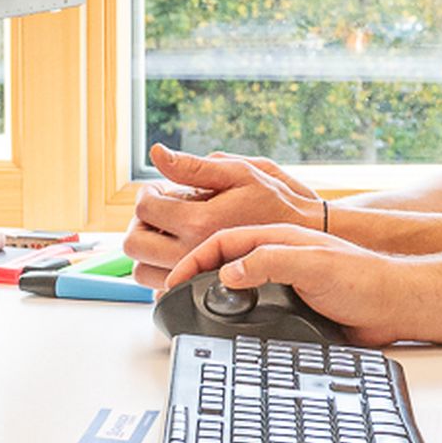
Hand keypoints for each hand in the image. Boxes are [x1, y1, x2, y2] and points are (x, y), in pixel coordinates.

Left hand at [126, 144, 319, 275]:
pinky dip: (162, 270)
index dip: (147, 194)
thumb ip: (193, 166)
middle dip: (141, 223)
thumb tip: (158, 154)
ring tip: (169, 231)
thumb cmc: (277, 202)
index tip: (159, 190)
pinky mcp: (202, 288)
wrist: (306, 237)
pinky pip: (161, 288)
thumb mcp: (239, 172)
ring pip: (142, 271)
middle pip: (134, 243)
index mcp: (200, 220)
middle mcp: (194, 251)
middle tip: (158, 211)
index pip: (146, 208)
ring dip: (148, 247)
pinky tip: (181, 251)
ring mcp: (197, 274)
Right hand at [157, 223, 428, 348]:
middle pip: (225, 264)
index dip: (195, 260)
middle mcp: (278, 258)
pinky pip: (257, 310)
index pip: (223, 243)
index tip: (175, 281)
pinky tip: (230, 329)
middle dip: (196, 277)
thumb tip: (229, 273)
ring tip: (192, 313)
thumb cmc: (362, 276)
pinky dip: (237, 317)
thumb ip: (270, 262)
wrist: (394, 304)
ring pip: (239, 288)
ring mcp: (285, 282)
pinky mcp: (294, 306)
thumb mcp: (312, 263)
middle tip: (173, 298)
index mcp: (278, 239)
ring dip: (215, 298)